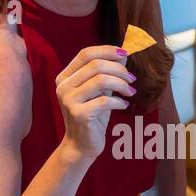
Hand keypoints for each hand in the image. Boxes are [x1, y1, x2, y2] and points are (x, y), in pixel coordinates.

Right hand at [55, 45, 134, 160]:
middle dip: (119, 69)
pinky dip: (119, 101)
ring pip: (101, 80)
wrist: (82, 145)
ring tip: (130, 92)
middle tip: (132, 79)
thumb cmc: (93, 115)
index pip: (86, 54)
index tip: (126, 54)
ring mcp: (69, 100)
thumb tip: (124, 53)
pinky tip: (124, 105)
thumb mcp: (100, 90)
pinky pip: (105, 100)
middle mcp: (63, 86)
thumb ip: (108, 72)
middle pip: (96, 65)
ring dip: (121, 84)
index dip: (107, 50)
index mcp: (65, 77)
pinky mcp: (79, 114)